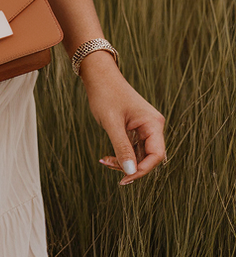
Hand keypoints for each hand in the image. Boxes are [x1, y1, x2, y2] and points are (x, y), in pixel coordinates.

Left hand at [78, 51, 165, 185]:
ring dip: (123, 162)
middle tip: (108, 166)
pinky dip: (121, 155)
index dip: (142, 170)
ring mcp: (145, 128)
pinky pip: (132, 149)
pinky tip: (106, 157)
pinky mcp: (135, 130)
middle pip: (149, 157)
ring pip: (139, 155)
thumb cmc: (106, 95)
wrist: (99, 78)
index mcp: (153, 124)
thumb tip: (130, 172)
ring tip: (104, 160)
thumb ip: (121, 148)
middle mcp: (153, 127)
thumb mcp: (112, 124)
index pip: (156, 155)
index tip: (125, 178)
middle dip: (130, 166)